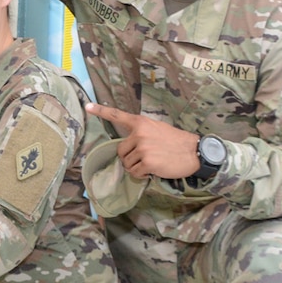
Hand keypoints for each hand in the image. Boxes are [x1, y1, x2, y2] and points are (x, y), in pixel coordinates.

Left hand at [86, 103, 201, 179]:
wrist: (194, 152)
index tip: (87, 107)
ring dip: (136, 168)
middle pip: (120, 151)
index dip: (101, 111)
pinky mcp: (147, 162)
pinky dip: (142, 175)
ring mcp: (142, 148)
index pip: (118, 115)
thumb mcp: (157, 129)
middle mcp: (139, 134)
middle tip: (145, 158)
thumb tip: (129, 144)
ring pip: (127, 164)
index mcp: (141, 123)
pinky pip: (135, 173)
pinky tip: (153, 170)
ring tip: (152, 163)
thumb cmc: (176, 141)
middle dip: (129, 158)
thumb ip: (141, 132)